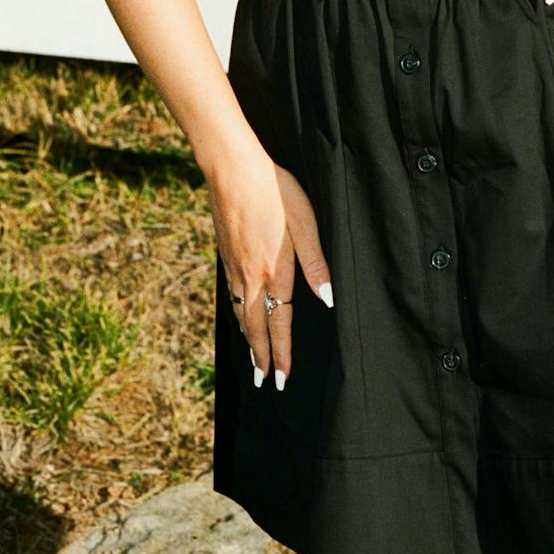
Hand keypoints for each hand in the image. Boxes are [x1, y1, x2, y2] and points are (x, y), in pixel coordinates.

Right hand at [205, 146, 332, 390]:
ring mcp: (234, 266)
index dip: (282, 353)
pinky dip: (236, 316)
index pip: (280, 322)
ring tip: (252, 361)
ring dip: (248, 340)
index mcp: (274, 271)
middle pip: (255, 326)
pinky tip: (238, 316)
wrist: (231, 169)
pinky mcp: (225, 254)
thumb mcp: (305, 222)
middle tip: (264, 384)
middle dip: (261, 357)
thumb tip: (327, 299)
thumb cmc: (274, 191)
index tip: (282, 380)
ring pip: (240, 314)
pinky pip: (231, 297)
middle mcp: (250, 276)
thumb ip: (315, 262)